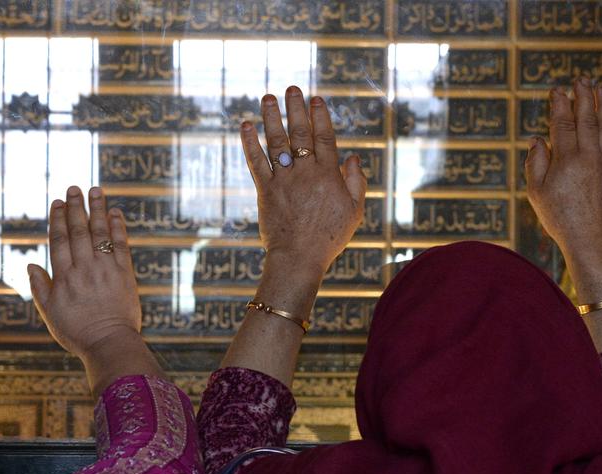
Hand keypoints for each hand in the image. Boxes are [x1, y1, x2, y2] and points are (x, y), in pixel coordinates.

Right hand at [28, 186, 142, 362]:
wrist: (109, 344)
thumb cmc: (76, 332)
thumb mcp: (50, 313)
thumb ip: (40, 287)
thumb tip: (30, 265)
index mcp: (63, 277)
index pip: (59, 240)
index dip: (58, 219)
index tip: (57, 202)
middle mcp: (84, 268)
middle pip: (79, 231)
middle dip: (76, 207)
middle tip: (74, 188)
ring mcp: (106, 269)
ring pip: (100, 232)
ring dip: (97, 209)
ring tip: (95, 190)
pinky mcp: (125, 274)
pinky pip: (121, 245)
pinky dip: (118, 227)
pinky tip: (116, 213)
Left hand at [241, 86, 366, 277]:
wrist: (299, 257)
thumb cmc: (329, 237)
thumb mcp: (354, 211)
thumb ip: (356, 182)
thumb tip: (353, 158)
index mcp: (329, 175)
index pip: (325, 137)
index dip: (320, 116)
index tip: (316, 98)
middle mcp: (306, 172)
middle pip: (300, 133)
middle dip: (296, 108)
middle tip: (291, 88)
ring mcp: (284, 179)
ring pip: (277, 142)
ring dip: (271, 117)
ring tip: (268, 98)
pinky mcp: (266, 190)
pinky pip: (256, 162)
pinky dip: (249, 143)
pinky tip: (245, 126)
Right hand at [525, 77, 601, 281]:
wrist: (590, 237)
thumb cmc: (559, 217)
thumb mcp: (536, 192)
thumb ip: (535, 163)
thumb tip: (537, 140)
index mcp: (566, 159)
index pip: (563, 123)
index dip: (559, 104)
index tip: (557, 90)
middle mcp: (590, 155)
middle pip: (588, 117)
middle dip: (584, 95)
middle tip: (582, 79)